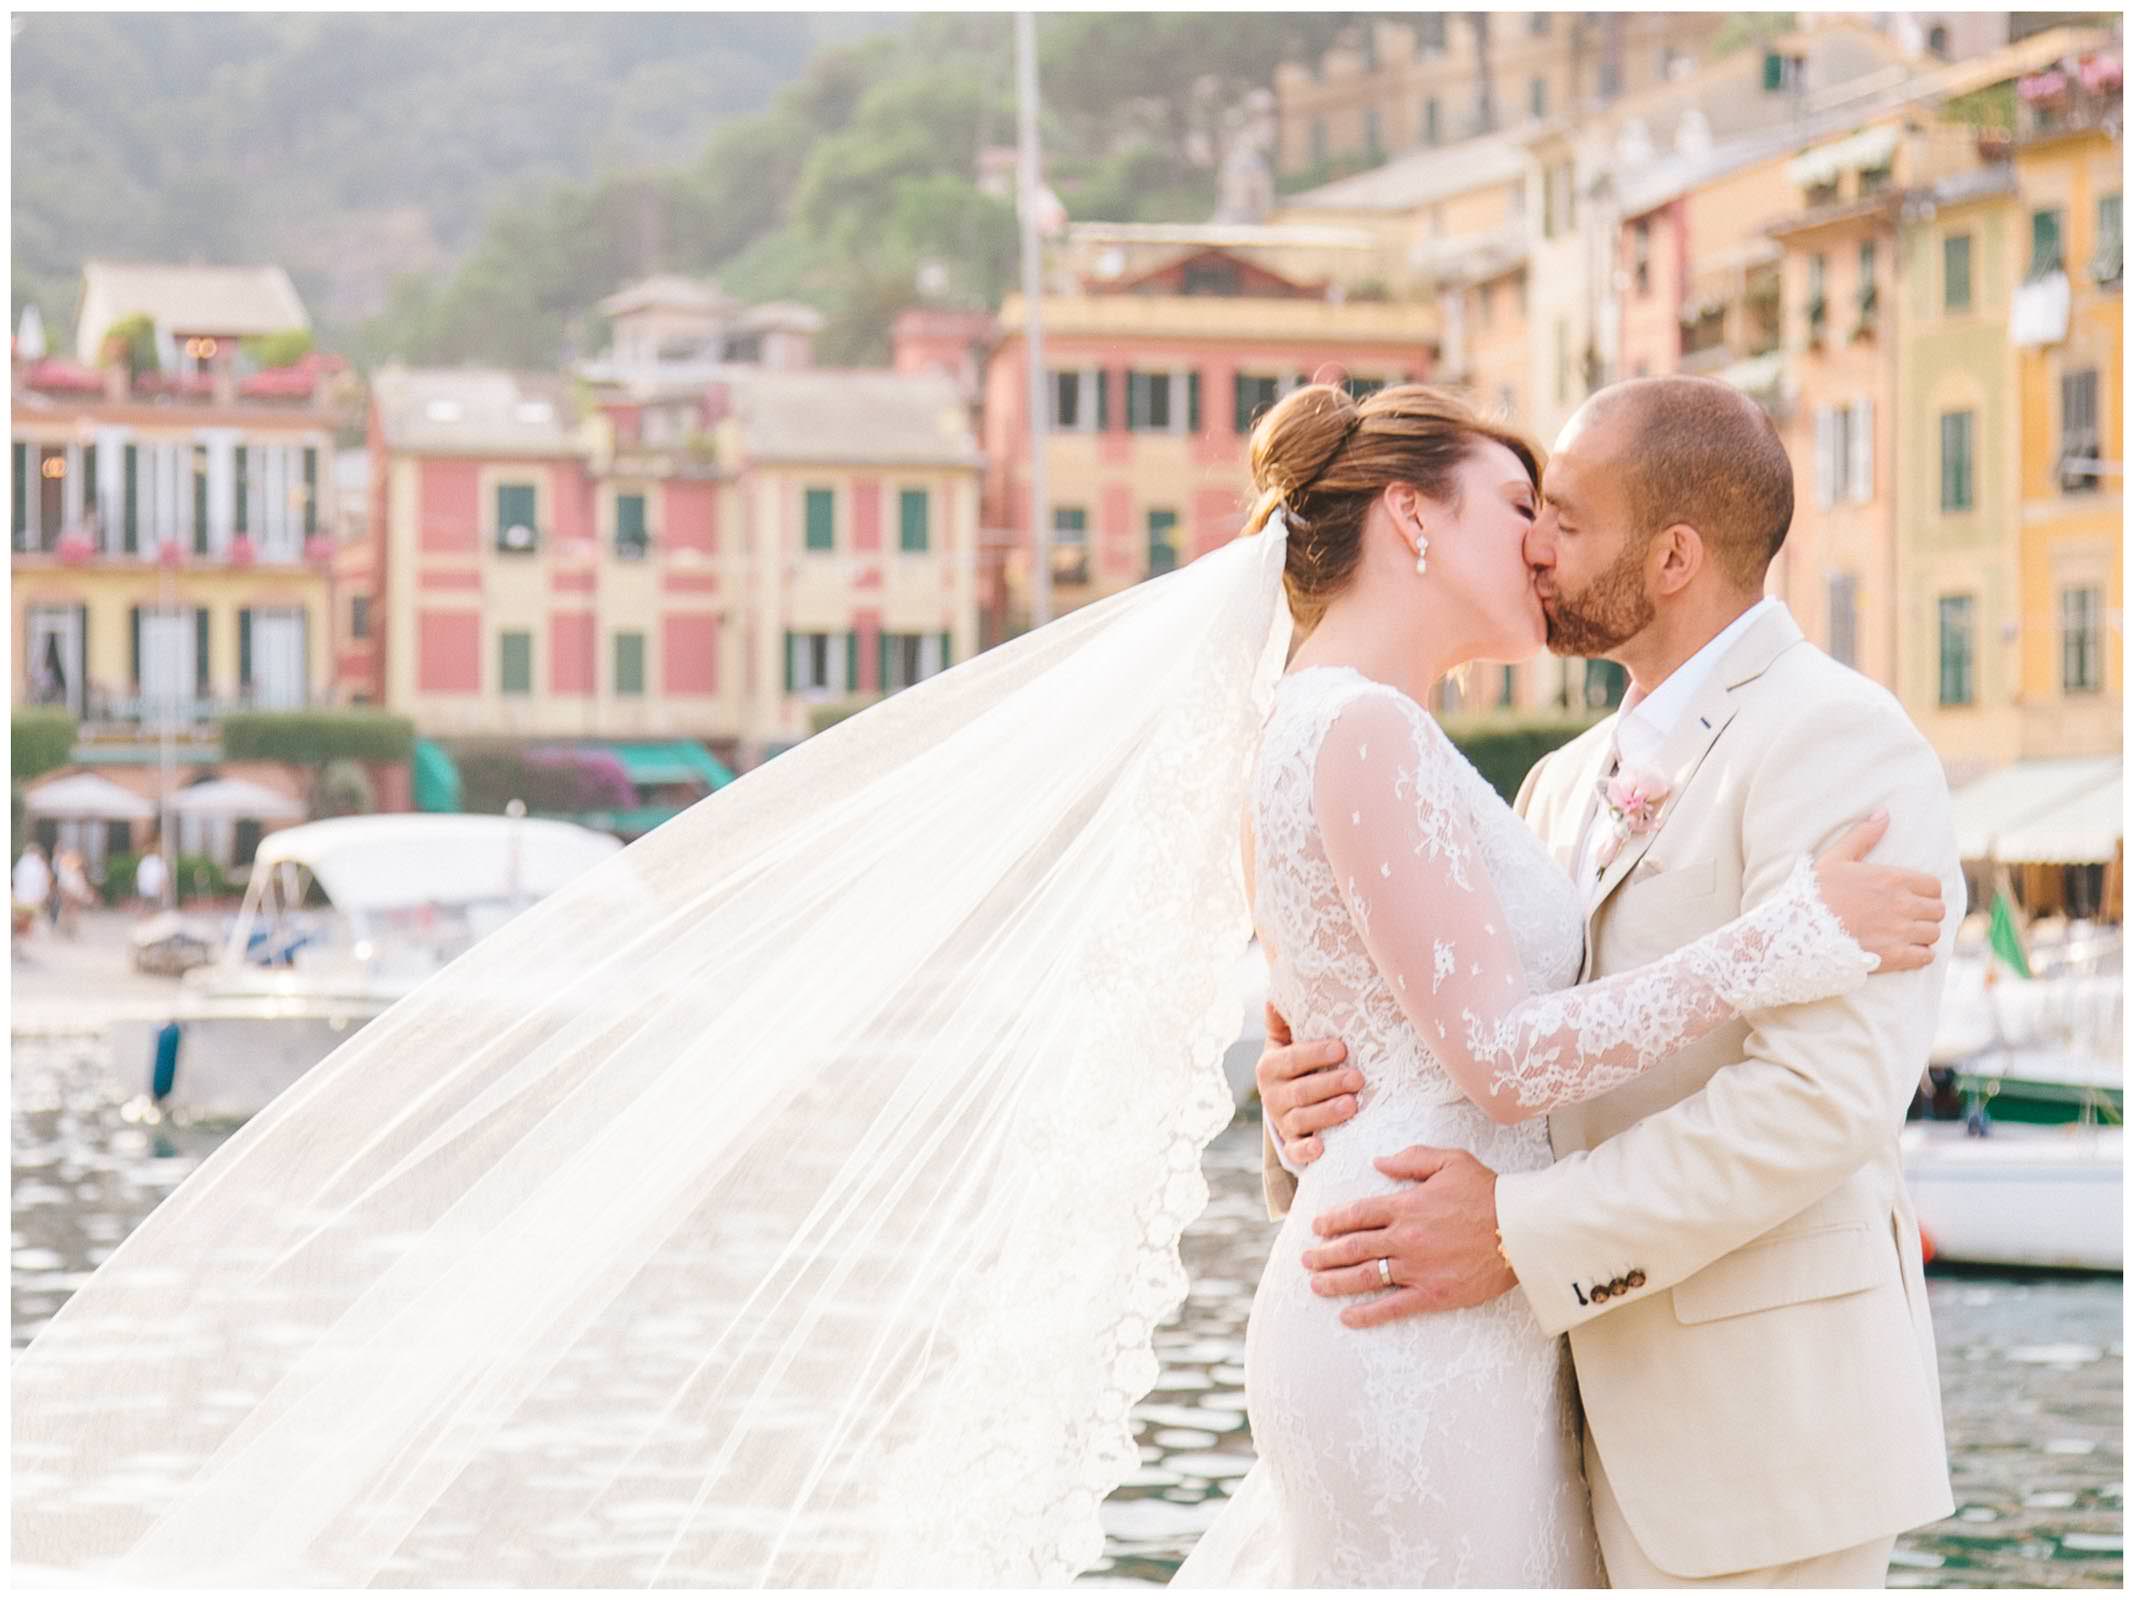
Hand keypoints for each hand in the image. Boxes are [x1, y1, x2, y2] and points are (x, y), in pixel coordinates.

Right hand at [1256, 1003, 1360, 1168]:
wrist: (1290, 1104)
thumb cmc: (1299, 1065)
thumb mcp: (1287, 1042)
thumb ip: (1283, 1021)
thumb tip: (1275, 995)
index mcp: (1271, 1066)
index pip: (1292, 1059)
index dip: (1315, 1053)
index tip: (1342, 1048)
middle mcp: (1273, 1095)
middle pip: (1300, 1091)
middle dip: (1330, 1084)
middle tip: (1358, 1079)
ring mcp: (1282, 1122)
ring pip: (1301, 1120)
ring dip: (1326, 1114)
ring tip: (1352, 1106)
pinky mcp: (1291, 1145)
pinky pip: (1296, 1151)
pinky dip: (1306, 1151)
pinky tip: (1322, 1146)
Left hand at [1302, 1147, 1516, 1326]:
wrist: (1521, 1229)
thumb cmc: (1488, 1192)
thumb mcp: (1449, 1161)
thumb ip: (1410, 1159)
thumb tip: (1378, 1162)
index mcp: (1406, 1206)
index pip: (1357, 1214)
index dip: (1332, 1221)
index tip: (1316, 1227)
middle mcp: (1404, 1238)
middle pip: (1353, 1247)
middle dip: (1324, 1254)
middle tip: (1305, 1260)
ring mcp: (1416, 1268)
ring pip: (1365, 1276)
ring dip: (1336, 1281)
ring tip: (1315, 1284)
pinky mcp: (1433, 1294)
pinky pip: (1392, 1307)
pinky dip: (1367, 1314)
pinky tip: (1348, 1317)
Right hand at [1814, 812, 1944, 971]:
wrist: (1799, 931)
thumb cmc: (1816, 893)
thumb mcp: (1836, 858)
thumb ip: (1864, 835)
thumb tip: (1884, 813)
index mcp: (1894, 879)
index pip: (1933, 886)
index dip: (1924, 892)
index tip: (1911, 897)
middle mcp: (1903, 905)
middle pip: (1938, 910)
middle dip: (1926, 913)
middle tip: (1908, 917)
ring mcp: (1900, 932)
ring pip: (1934, 934)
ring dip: (1923, 934)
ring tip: (1906, 935)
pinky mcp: (1895, 956)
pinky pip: (1925, 957)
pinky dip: (1920, 955)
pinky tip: (1906, 952)